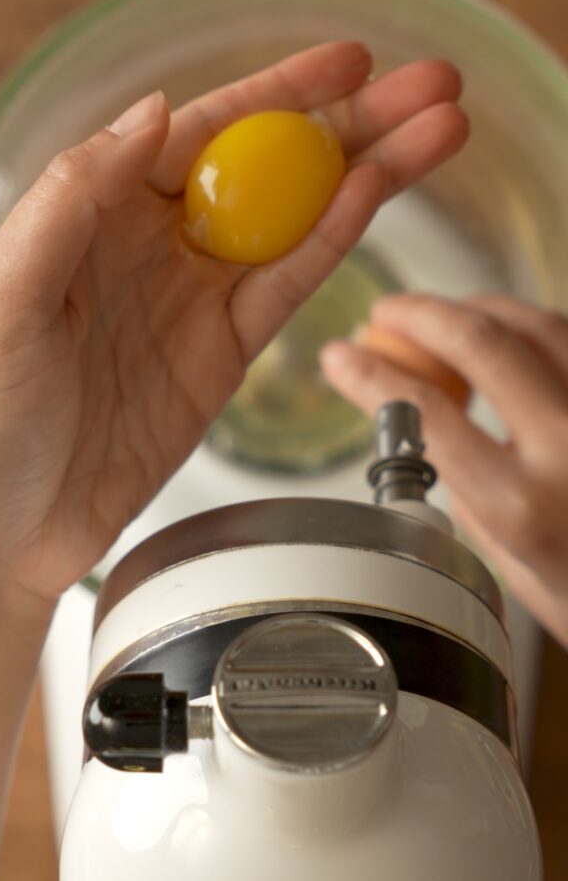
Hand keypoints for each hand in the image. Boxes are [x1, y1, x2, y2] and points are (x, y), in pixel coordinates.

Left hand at [0, 42, 466, 599]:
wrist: (10, 524)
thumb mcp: (8, 291)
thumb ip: (74, 195)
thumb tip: (150, 110)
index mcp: (101, 210)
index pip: (206, 130)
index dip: (282, 92)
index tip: (348, 62)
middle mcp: (156, 243)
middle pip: (271, 167)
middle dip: (352, 124)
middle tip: (428, 90)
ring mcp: (197, 298)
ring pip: (297, 221)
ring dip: (368, 176)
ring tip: (436, 135)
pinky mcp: (223, 354)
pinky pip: (287, 289)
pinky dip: (335, 245)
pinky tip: (375, 202)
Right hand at [321, 293, 567, 647]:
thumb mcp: (515, 571)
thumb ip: (474, 499)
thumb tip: (444, 440)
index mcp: (522, 505)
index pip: (427, 412)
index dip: (372, 374)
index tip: (343, 355)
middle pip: (482, 341)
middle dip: (422, 313)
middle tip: (389, 312)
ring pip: (538, 323)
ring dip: (480, 308)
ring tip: (447, 315)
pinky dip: (535, 326)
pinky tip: (514, 335)